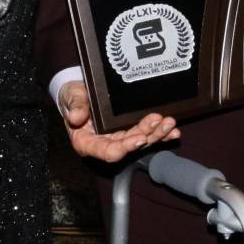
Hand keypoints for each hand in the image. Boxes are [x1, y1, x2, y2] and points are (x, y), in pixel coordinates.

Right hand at [58, 81, 179, 162]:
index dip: (125, 147)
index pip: (109, 151)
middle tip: (160, 121)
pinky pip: (146, 135)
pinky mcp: (128, 130)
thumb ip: (74, 107)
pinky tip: (173, 132)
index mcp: (89, 143)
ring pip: (141, 140)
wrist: (79, 92)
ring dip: (157, 134)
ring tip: (169, 123)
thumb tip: (75, 117)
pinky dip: (160, 134)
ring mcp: (119, 138)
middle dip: (147, 135)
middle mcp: (106, 143)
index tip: (140, 138)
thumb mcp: (70, 98)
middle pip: (129, 145)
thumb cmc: (72, 96)